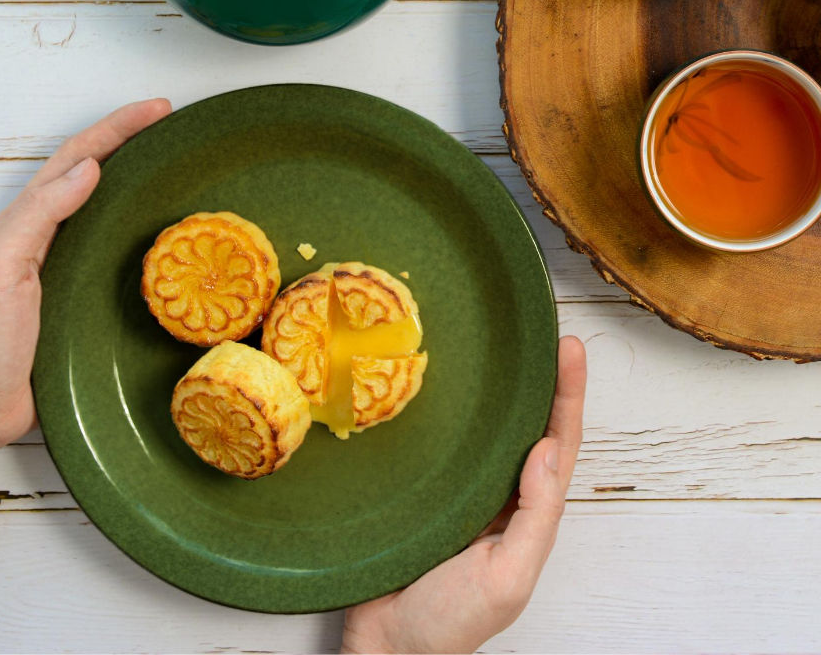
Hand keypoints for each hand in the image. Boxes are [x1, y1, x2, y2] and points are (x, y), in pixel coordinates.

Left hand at [0, 99, 170, 454]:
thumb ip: (38, 217)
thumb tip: (90, 169)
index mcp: (28, 222)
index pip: (78, 158)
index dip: (117, 128)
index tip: (159, 108)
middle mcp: (53, 238)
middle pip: (100, 175)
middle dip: (137, 144)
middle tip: (181, 129)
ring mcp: (71, 270)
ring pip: (115, 216)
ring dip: (146, 188)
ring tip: (186, 173)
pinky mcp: (88, 304)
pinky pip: (125, 262)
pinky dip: (149, 242)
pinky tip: (176, 245)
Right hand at [341, 334, 586, 654]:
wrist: (386, 645)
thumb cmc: (449, 621)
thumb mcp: (507, 577)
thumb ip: (534, 519)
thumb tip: (546, 451)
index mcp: (526, 515)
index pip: (557, 444)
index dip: (568, 396)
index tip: (570, 349)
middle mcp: (497, 494)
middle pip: (527, 426)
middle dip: (542, 380)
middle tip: (544, 332)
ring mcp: (459, 489)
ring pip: (487, 430)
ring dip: (500, 389)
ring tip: (502, 345)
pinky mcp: (421, 486)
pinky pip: (442, 441)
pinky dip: (451, 411)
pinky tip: (440, 384)